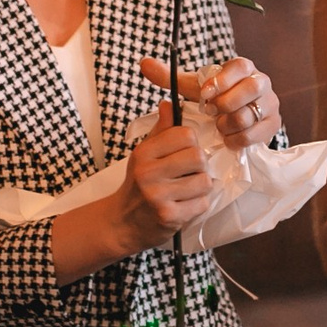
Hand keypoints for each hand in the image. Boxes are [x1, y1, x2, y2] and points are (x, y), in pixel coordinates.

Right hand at [121, 100, 212, 246]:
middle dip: (200, 165)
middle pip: (198, 157)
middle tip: (190, 173)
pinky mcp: (169, 216)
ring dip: (201, 187)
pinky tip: (184, 205)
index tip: (184, 153)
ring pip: (204, 181)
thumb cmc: (137, 185)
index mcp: (144, 153)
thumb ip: (161, 130)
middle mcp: (148, 173)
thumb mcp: (144, 154)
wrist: (122, 223)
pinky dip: (198, 205)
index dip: (191, 143)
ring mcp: (158, 196)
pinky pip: (202, 204)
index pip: (185, 135)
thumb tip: (169, 103)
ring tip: (187, 190)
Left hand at [139, 55, 279, 148]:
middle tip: (211, 114)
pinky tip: (227, 139)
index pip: (239, 66)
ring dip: (228, 125)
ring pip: (249, 114)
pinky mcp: (274, 125)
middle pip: (250, 89)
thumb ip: (169, 76)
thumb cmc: (213, 100)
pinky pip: (254, 134)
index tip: (204, 95)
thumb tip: (144, 63)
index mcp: (242, 68)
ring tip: (218, 127)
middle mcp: (261, 82)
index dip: (222, 81)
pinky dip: (237, 139)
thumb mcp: (191, 88)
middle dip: (225, 105)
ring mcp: (271, 104)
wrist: (231, 123)